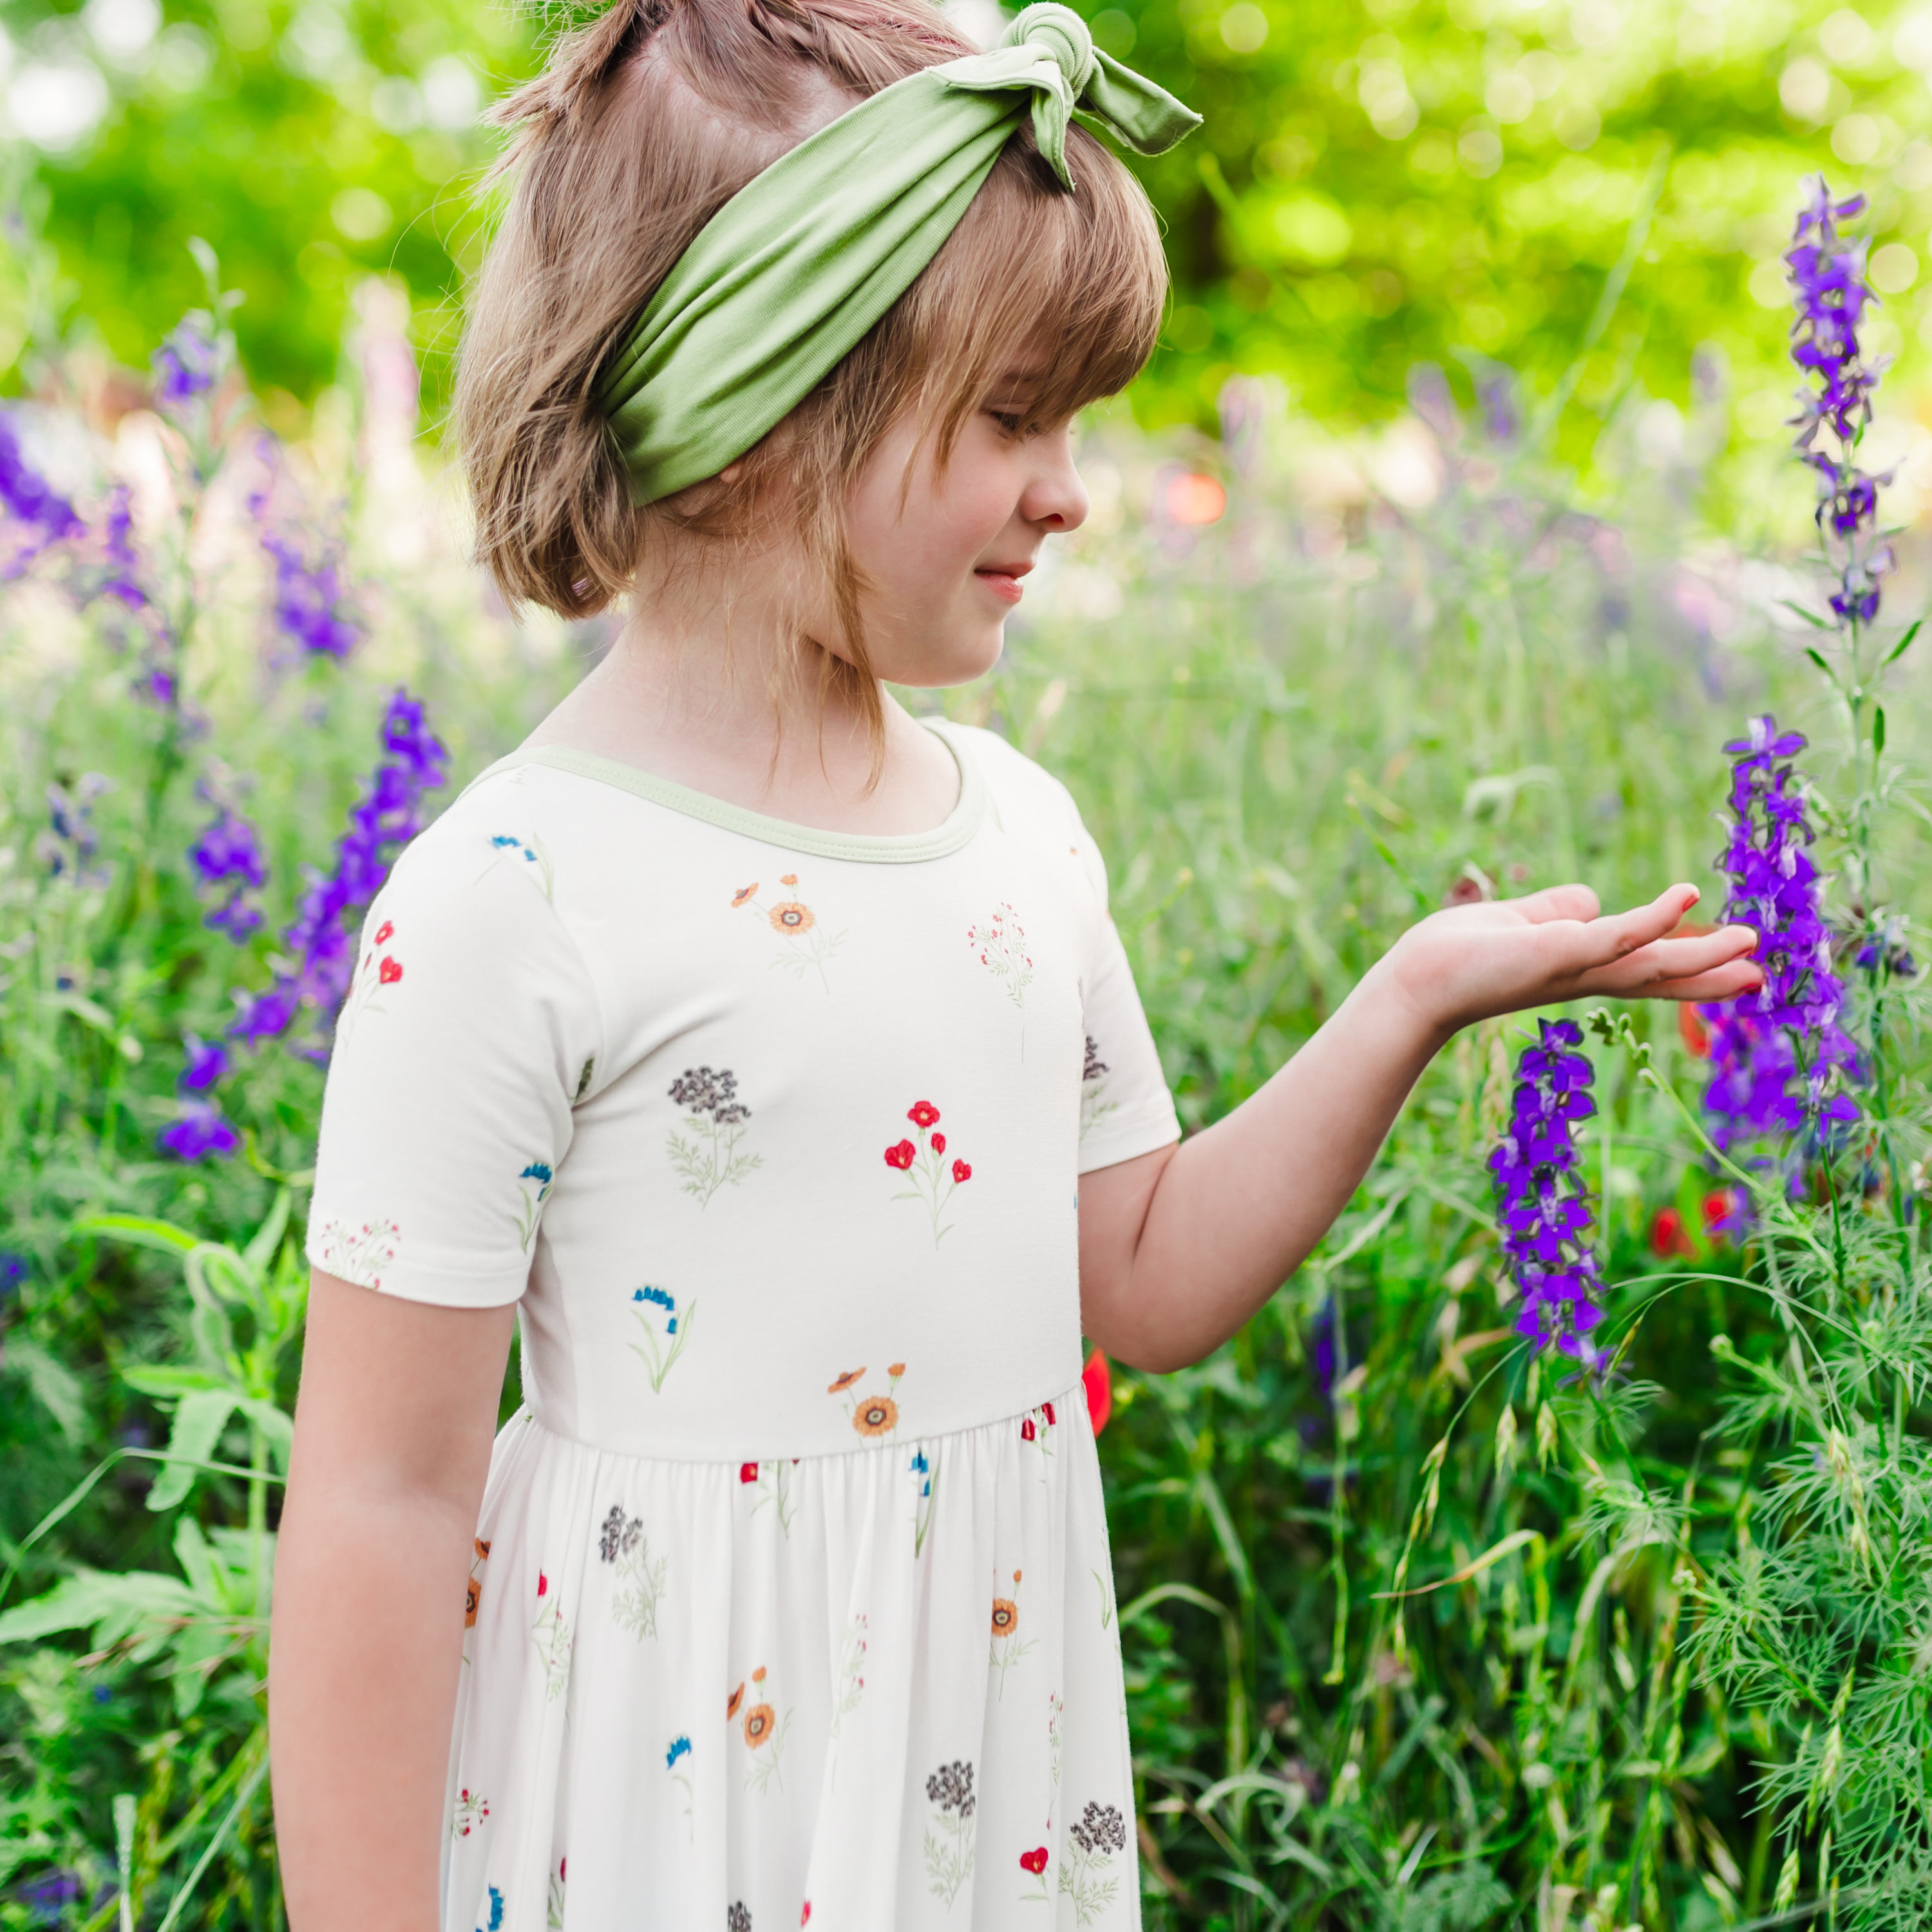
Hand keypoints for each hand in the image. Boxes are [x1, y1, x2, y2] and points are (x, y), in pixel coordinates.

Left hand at [1377, 883, 1761, 1044]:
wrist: (1415, 981)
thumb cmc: (1456, 955)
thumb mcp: (1519, 923)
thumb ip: (1557, 912)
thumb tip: (1592, 900)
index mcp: (1576, 968)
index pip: (1642, 969)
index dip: (1687, 969)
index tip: (1732, 969)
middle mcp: (1582, 975)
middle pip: (1658, 977)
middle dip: (1708, 975)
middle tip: (1760, 976)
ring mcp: (1574, 967)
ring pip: (1652, 962)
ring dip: (1701, 952)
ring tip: (1750, 940)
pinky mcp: (1560, 953)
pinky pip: (1617, 934)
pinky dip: (1653, 917)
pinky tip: (1685, 897)